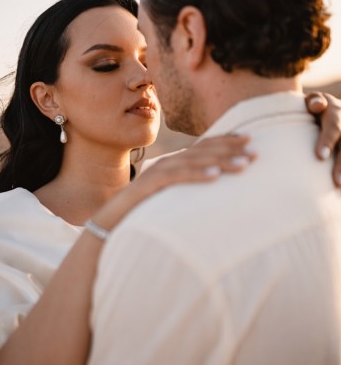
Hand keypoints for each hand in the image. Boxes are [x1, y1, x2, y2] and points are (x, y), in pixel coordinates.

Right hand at [92, 135, 255, 232]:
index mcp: (174, 166)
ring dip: (220, 161)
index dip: (226, 141)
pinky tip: (215, 176)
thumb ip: (188, 192)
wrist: (109, 225)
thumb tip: (215, 191)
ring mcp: (157, 174)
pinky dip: (196, 175)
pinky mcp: (149, 186)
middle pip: (202, 150)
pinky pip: (176, 178)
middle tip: (255, 148)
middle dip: (229, 148)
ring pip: (193, 162)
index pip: (203, 148)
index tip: (250, 139)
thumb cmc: (142, 215)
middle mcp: (167, 164)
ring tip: (243, 164)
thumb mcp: (171, 201)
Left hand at [305, 92, 340, 186]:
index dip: (328, 141)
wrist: (323, 108)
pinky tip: (338, 190)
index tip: (320, 157)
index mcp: (334, 111)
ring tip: (339, 186)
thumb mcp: (313, 100)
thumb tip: (316, 106)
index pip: (333, 126)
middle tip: (336, 180)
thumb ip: (314, 101)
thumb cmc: (311, 108)